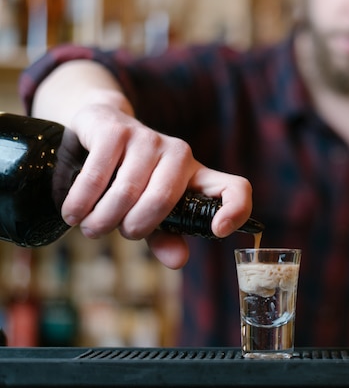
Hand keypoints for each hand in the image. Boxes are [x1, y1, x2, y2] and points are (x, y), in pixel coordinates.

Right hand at [62, 103, 252, 268]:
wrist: (100, 127)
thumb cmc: (132, 179)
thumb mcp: (151, 212)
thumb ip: (166, 235)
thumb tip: (177, 261)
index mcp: (197, 177)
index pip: (236, 188)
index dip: (236, 209)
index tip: (218, 231)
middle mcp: (180, 154)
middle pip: (164, 199)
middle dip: (133, 226)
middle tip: (112, 233)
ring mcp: (149, 139)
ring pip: (128, 190)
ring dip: (102, 218)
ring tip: (90, 227)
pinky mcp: (116, 130)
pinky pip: (99, 174)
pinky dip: (82, 200)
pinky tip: (73, 212)